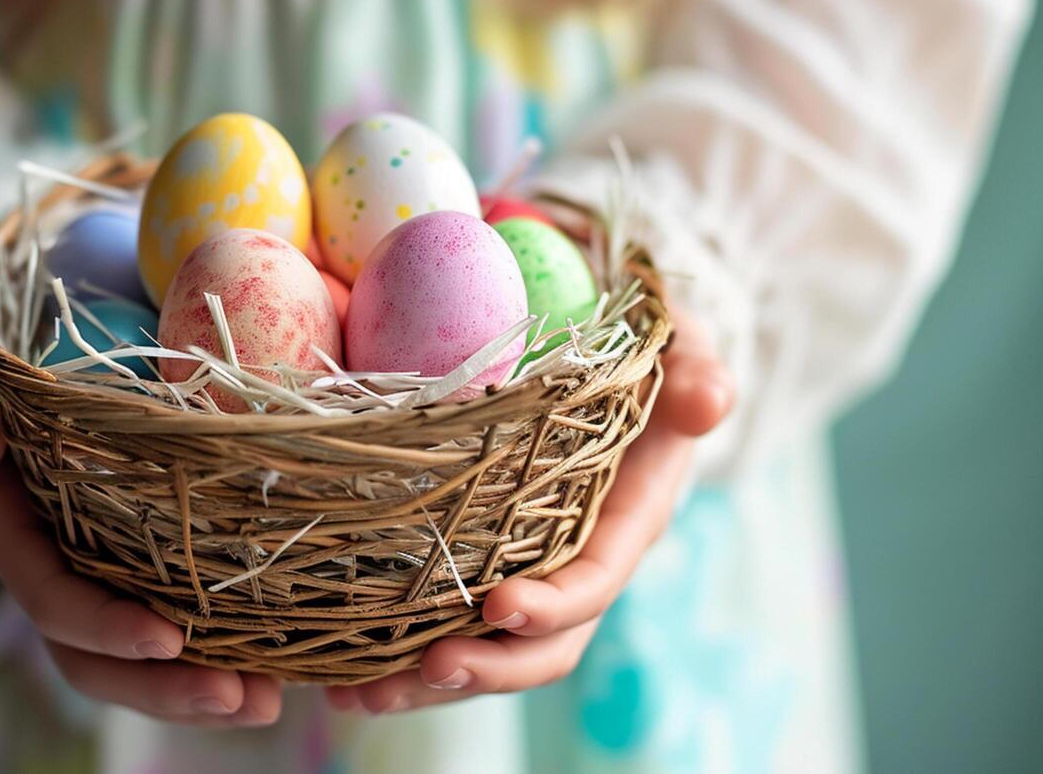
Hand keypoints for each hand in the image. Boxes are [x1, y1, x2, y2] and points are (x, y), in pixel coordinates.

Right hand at [0, 338, 282, 726]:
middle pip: (92, 658)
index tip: (166, 639)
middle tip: (238, 698)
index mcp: (8, 532)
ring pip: (130, 664)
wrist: (22, 373)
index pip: (49, 596)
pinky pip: (165, 634)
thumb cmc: (0, 371)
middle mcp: (46, 571)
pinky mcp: (132, 575)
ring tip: (264, 703)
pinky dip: (214, 660)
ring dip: (192, 692)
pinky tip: (272, 676)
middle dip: (160, 689)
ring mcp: (90, 580)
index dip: (102, 626)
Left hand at [323, 307, 732, 713]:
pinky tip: (332, 668)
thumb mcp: (678, 347)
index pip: (593, 581)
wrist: (611, 359)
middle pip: (537, 644)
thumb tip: (709, 400)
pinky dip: (391, 647)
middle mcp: (574, 561)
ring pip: (483, 648)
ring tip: (356, 695)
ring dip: (422, 680)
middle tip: (416, 672)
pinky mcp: (477, 559)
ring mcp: (525, 568)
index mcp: (625, 522)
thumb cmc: (644, 351)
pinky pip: (439, 617)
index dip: (552, 604)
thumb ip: (693, 371)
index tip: (498, 608)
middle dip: (483, 668)